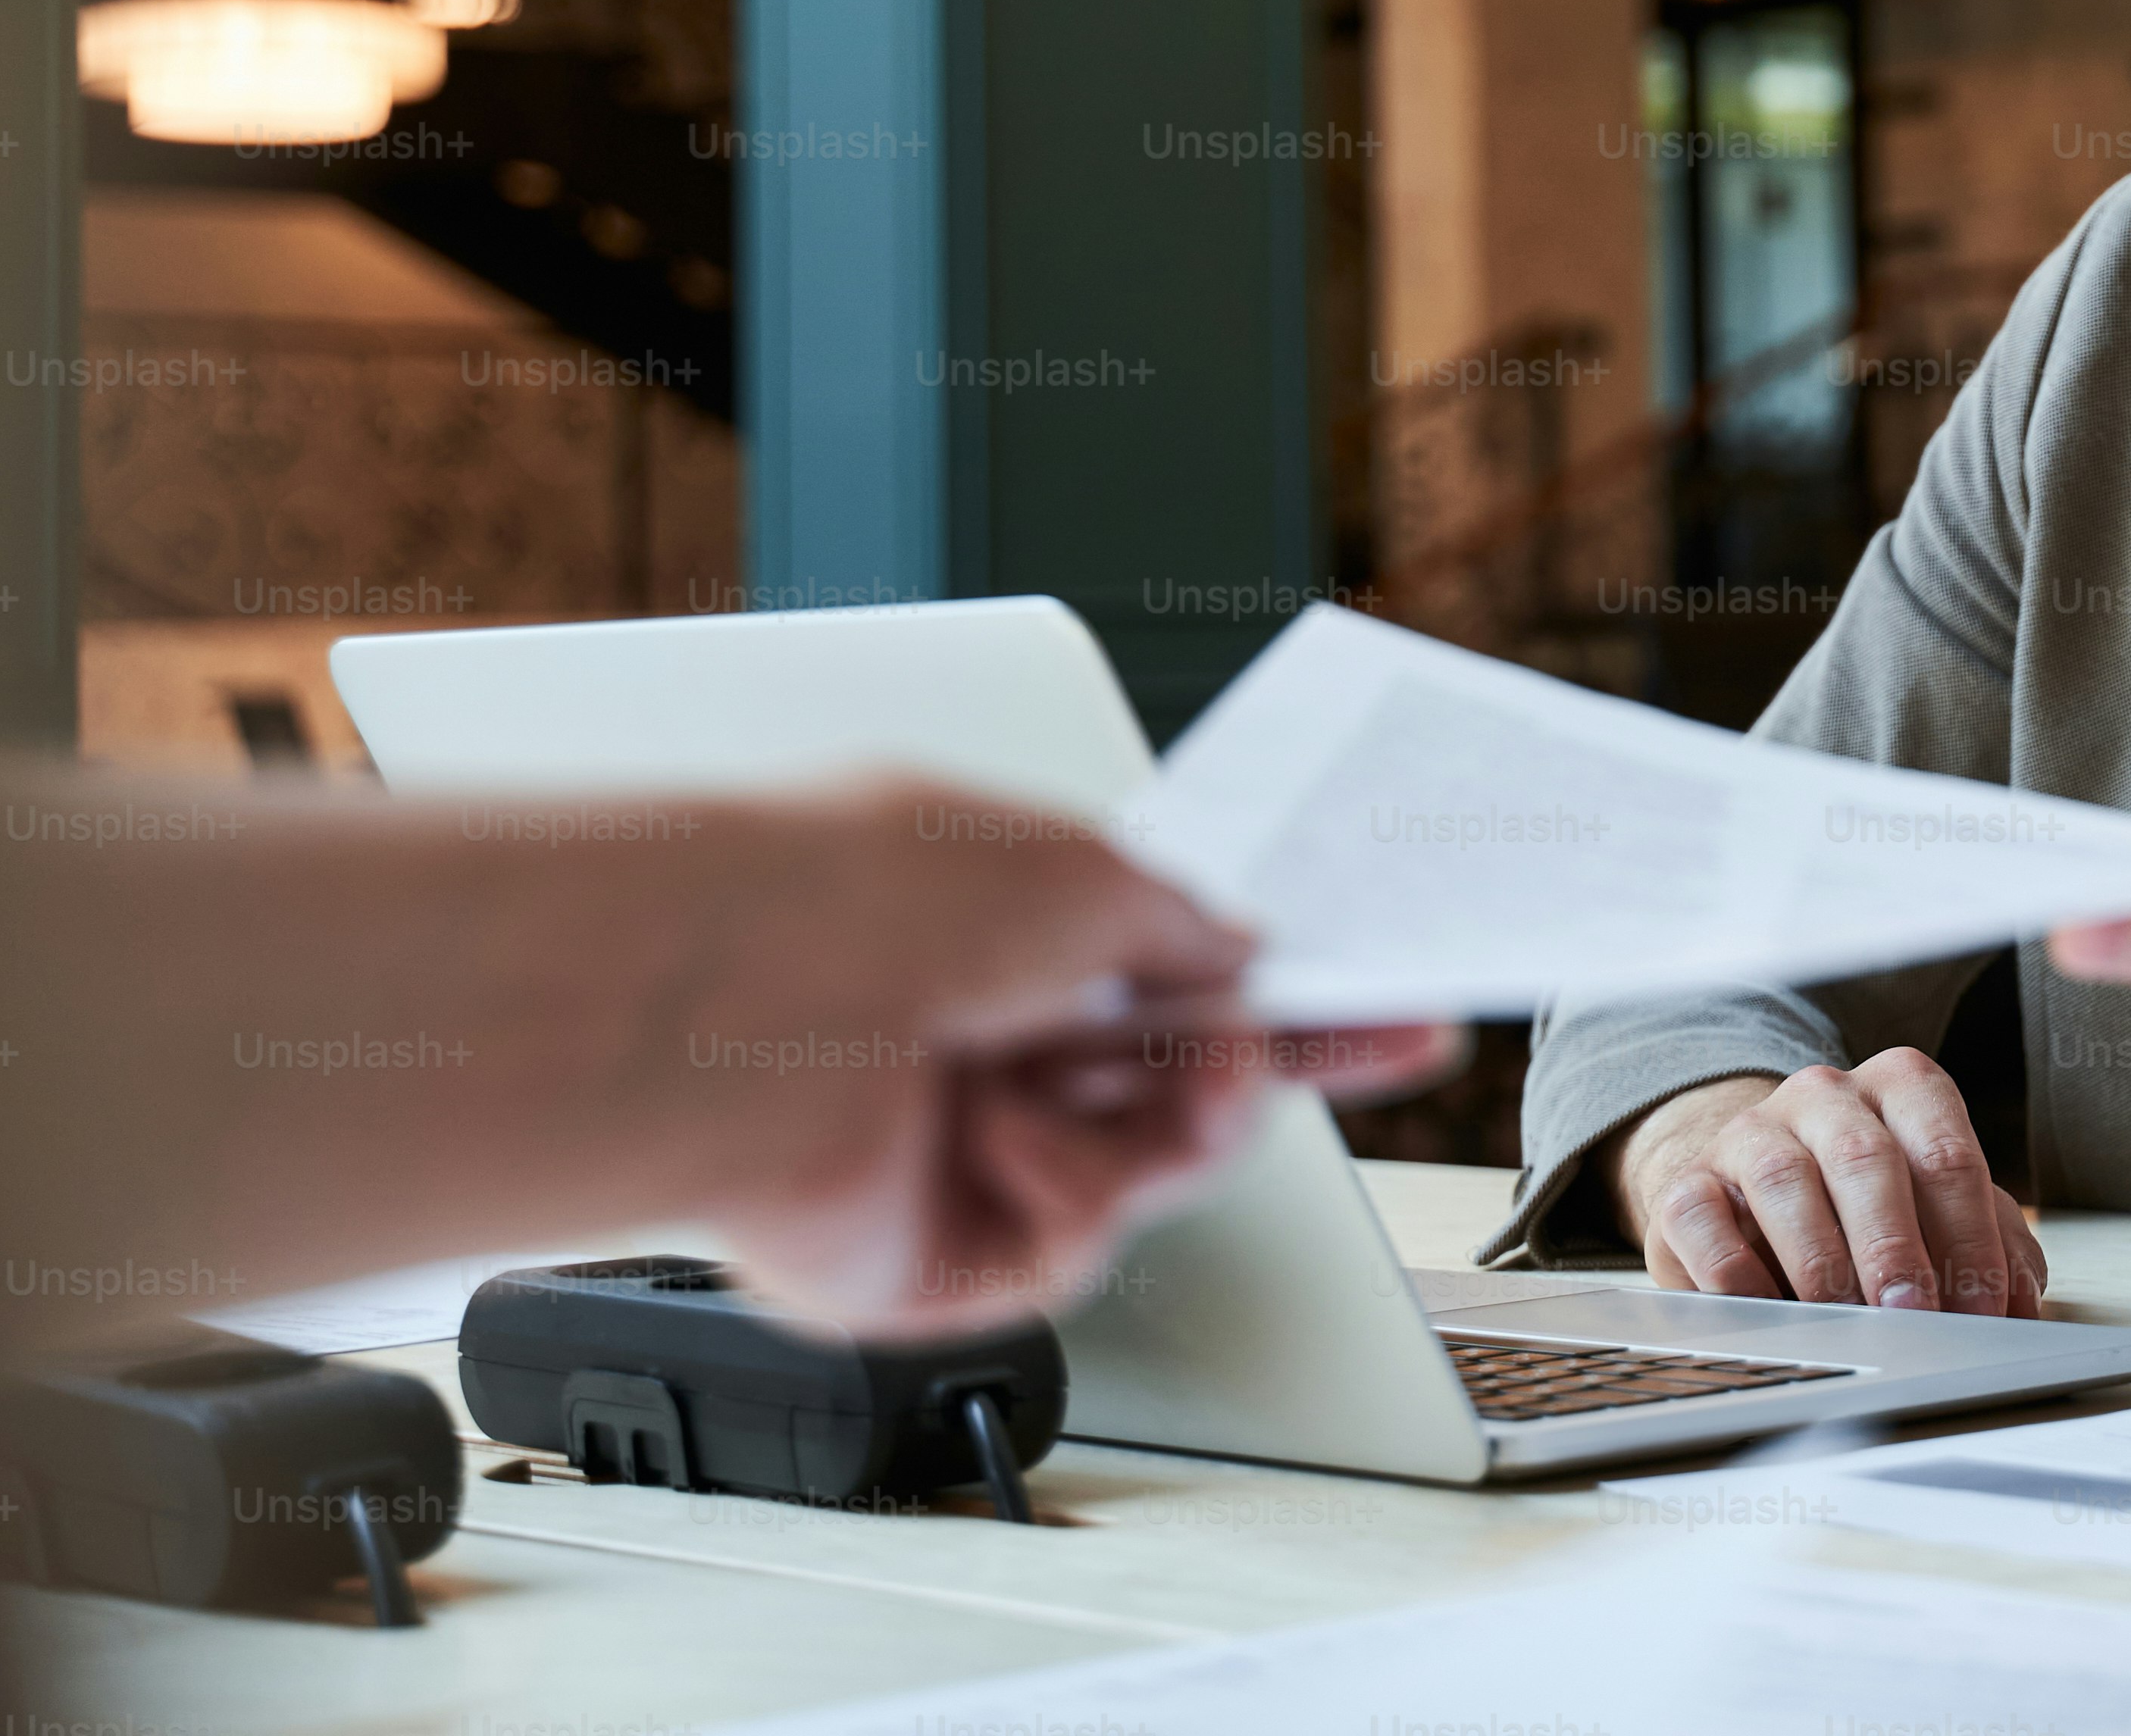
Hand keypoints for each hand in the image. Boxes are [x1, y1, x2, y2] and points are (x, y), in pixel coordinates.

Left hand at [674, 792, 1459, 1333]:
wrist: (742, 1009)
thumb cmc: (878, 898)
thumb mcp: (1089, 867)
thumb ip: (1185, 924)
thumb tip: (1235, 958)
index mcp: (1003, 935)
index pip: (1174, 979)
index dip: (1286, 1002)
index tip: (1388, 1016)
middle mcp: (975, 1043)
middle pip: (1169, 1086)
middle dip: (1269, 1069)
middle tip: (1371, 1049)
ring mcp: (953, 1154)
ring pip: (1144, 1172)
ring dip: (1180, 1125)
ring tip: (1173, 1088)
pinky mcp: (931, 1261)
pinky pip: (1067, 1245)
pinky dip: (1060, 1186)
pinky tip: (998, 1135)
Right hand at [1610, 1054, 2044, 1317]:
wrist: (1749, 1191)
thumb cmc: (1863, 1205)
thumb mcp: (1937, 1212)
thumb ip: (1990, 1245)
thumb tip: (2023, 1308)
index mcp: (1899, 1088)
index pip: (1944, 1150)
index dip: (1969, 1235)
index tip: (1982, 1307)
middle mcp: (1824, 1095)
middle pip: (1866, 1158)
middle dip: (1896, 1244)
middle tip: (1916, 1312)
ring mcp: (1749, 1132)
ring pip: (1785, 1179)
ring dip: (1823, 1259)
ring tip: (1849, 1318)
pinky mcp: (1686, 1183)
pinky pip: (1702, 1218)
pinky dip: (1735, 1271)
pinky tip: (1769, 1311)